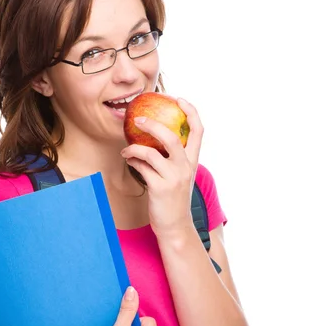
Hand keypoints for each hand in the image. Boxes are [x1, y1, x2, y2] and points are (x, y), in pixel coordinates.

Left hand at [120, 98, 203, 237]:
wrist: (175, 226)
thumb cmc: (173, 199)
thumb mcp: (179, 176)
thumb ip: (172, 158)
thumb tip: (153, 138)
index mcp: (193, 161)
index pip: (198, 130)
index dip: (191, 111)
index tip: (178, 99)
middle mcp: (185, 167)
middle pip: (172, 136)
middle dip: (153, 124)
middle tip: (138, 119)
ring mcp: (173, 177)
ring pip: (151, 152)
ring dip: (134, 146)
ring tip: (126, 148)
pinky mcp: (159, 187)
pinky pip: (141, 167)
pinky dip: (132, 160)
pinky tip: (128, 160)